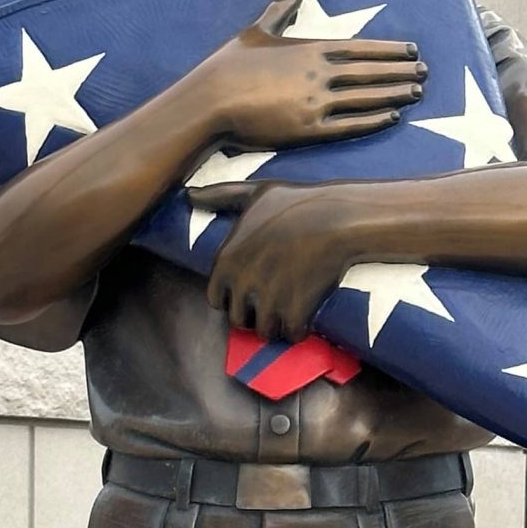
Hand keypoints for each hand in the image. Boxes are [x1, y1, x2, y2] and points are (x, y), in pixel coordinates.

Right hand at [188, 0, 424, 151]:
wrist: (211, 101)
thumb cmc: (228, 66)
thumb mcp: (257, 30)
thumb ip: (281, 10)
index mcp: (310, 48)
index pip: (361, 48)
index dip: (389, 51)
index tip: (412, 51)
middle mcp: (319, 74)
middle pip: (370, 72)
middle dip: (400, 72)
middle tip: (426, 72)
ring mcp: (316, 103)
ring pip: (366, 97)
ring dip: (394, 94)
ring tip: (417, 93)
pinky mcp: (309, 130)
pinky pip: (350, 125)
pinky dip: (374, 121)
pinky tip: (392, 117)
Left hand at [194, 180, 371, 341]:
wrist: (337, 217)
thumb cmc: (295, 204)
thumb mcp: (254, 193)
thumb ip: (219, 197)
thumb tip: (189, 195)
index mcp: (227, 260)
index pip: (217, 300)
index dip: (234, 298)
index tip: (253, 291)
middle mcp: (243, 282)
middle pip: (239, 320)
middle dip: (255, 315)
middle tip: (275, 302)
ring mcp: (269, 298)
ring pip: (265, 332)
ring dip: (278, 326)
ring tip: (291, 309)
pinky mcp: (295, 310)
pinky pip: (292, 334)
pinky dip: (300, 328)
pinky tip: (307, 313)